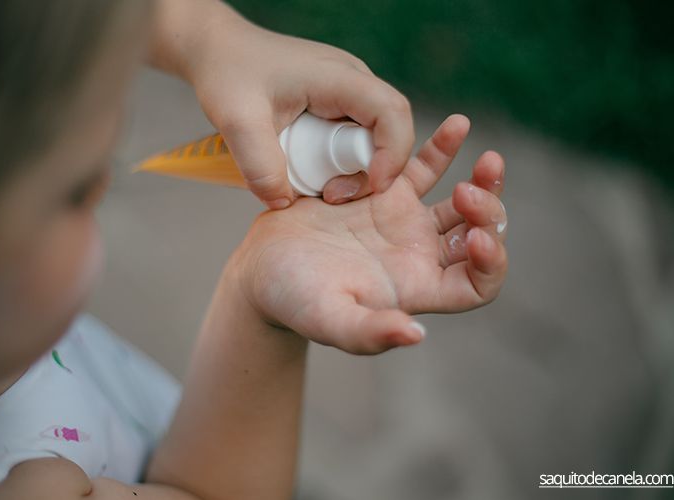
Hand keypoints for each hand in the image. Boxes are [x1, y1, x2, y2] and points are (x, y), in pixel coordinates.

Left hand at [154, 2, 413, 208]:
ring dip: (353, 170)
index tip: (372, 186)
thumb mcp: (236, 120)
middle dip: (371, 170)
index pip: (391, 112)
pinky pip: (352, 139)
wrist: (218, 51)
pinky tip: (310, 172)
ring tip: (318, 188)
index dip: (392, 153)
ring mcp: (346, 94)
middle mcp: (352, 82)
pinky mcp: (335, 106)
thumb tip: (283, 202)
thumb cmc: (228, 72)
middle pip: (389, 131)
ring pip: (372, 139)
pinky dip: (338, 163)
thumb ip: (258, 164)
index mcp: (339, 77)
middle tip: (332, 195)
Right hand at [232, 115, 507, 353]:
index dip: (491, 264)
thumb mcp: (327, 320)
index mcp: (415, 288)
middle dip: (489, 214)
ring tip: (489, 160)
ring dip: (482, 182)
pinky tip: (459, 125)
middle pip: (478, 236)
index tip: (476, 239)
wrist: (262, 264)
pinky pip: (423, 167)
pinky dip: (443, 148)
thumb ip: (367, 332)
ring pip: (461, 201)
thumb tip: (414, 335)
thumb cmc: (292, 300)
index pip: (477, 285)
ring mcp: (404, 221)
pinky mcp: (384, 191)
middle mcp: (418, 255)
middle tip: (466, 194)